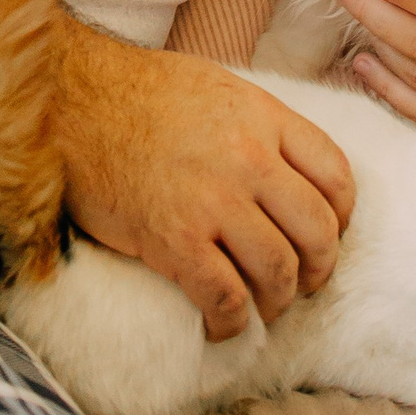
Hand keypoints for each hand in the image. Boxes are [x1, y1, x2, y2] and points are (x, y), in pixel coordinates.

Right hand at [53, 24, 353, 341]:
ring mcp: (213, 202)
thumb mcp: (218, 88)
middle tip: (306, 282)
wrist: (72, 100)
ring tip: (265, 307)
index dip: (343, 215)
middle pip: (318, 231)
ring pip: (279, 271)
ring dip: (279, 301)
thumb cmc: (139, 93)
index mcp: (265, 117)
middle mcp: (249, 159)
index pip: (337, 175)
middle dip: (320, 268)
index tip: (329, 232)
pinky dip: (231, 324)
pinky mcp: (173, 240)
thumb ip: (260, 125)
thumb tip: (287, 168)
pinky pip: (225, 299)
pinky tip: (222, 326)